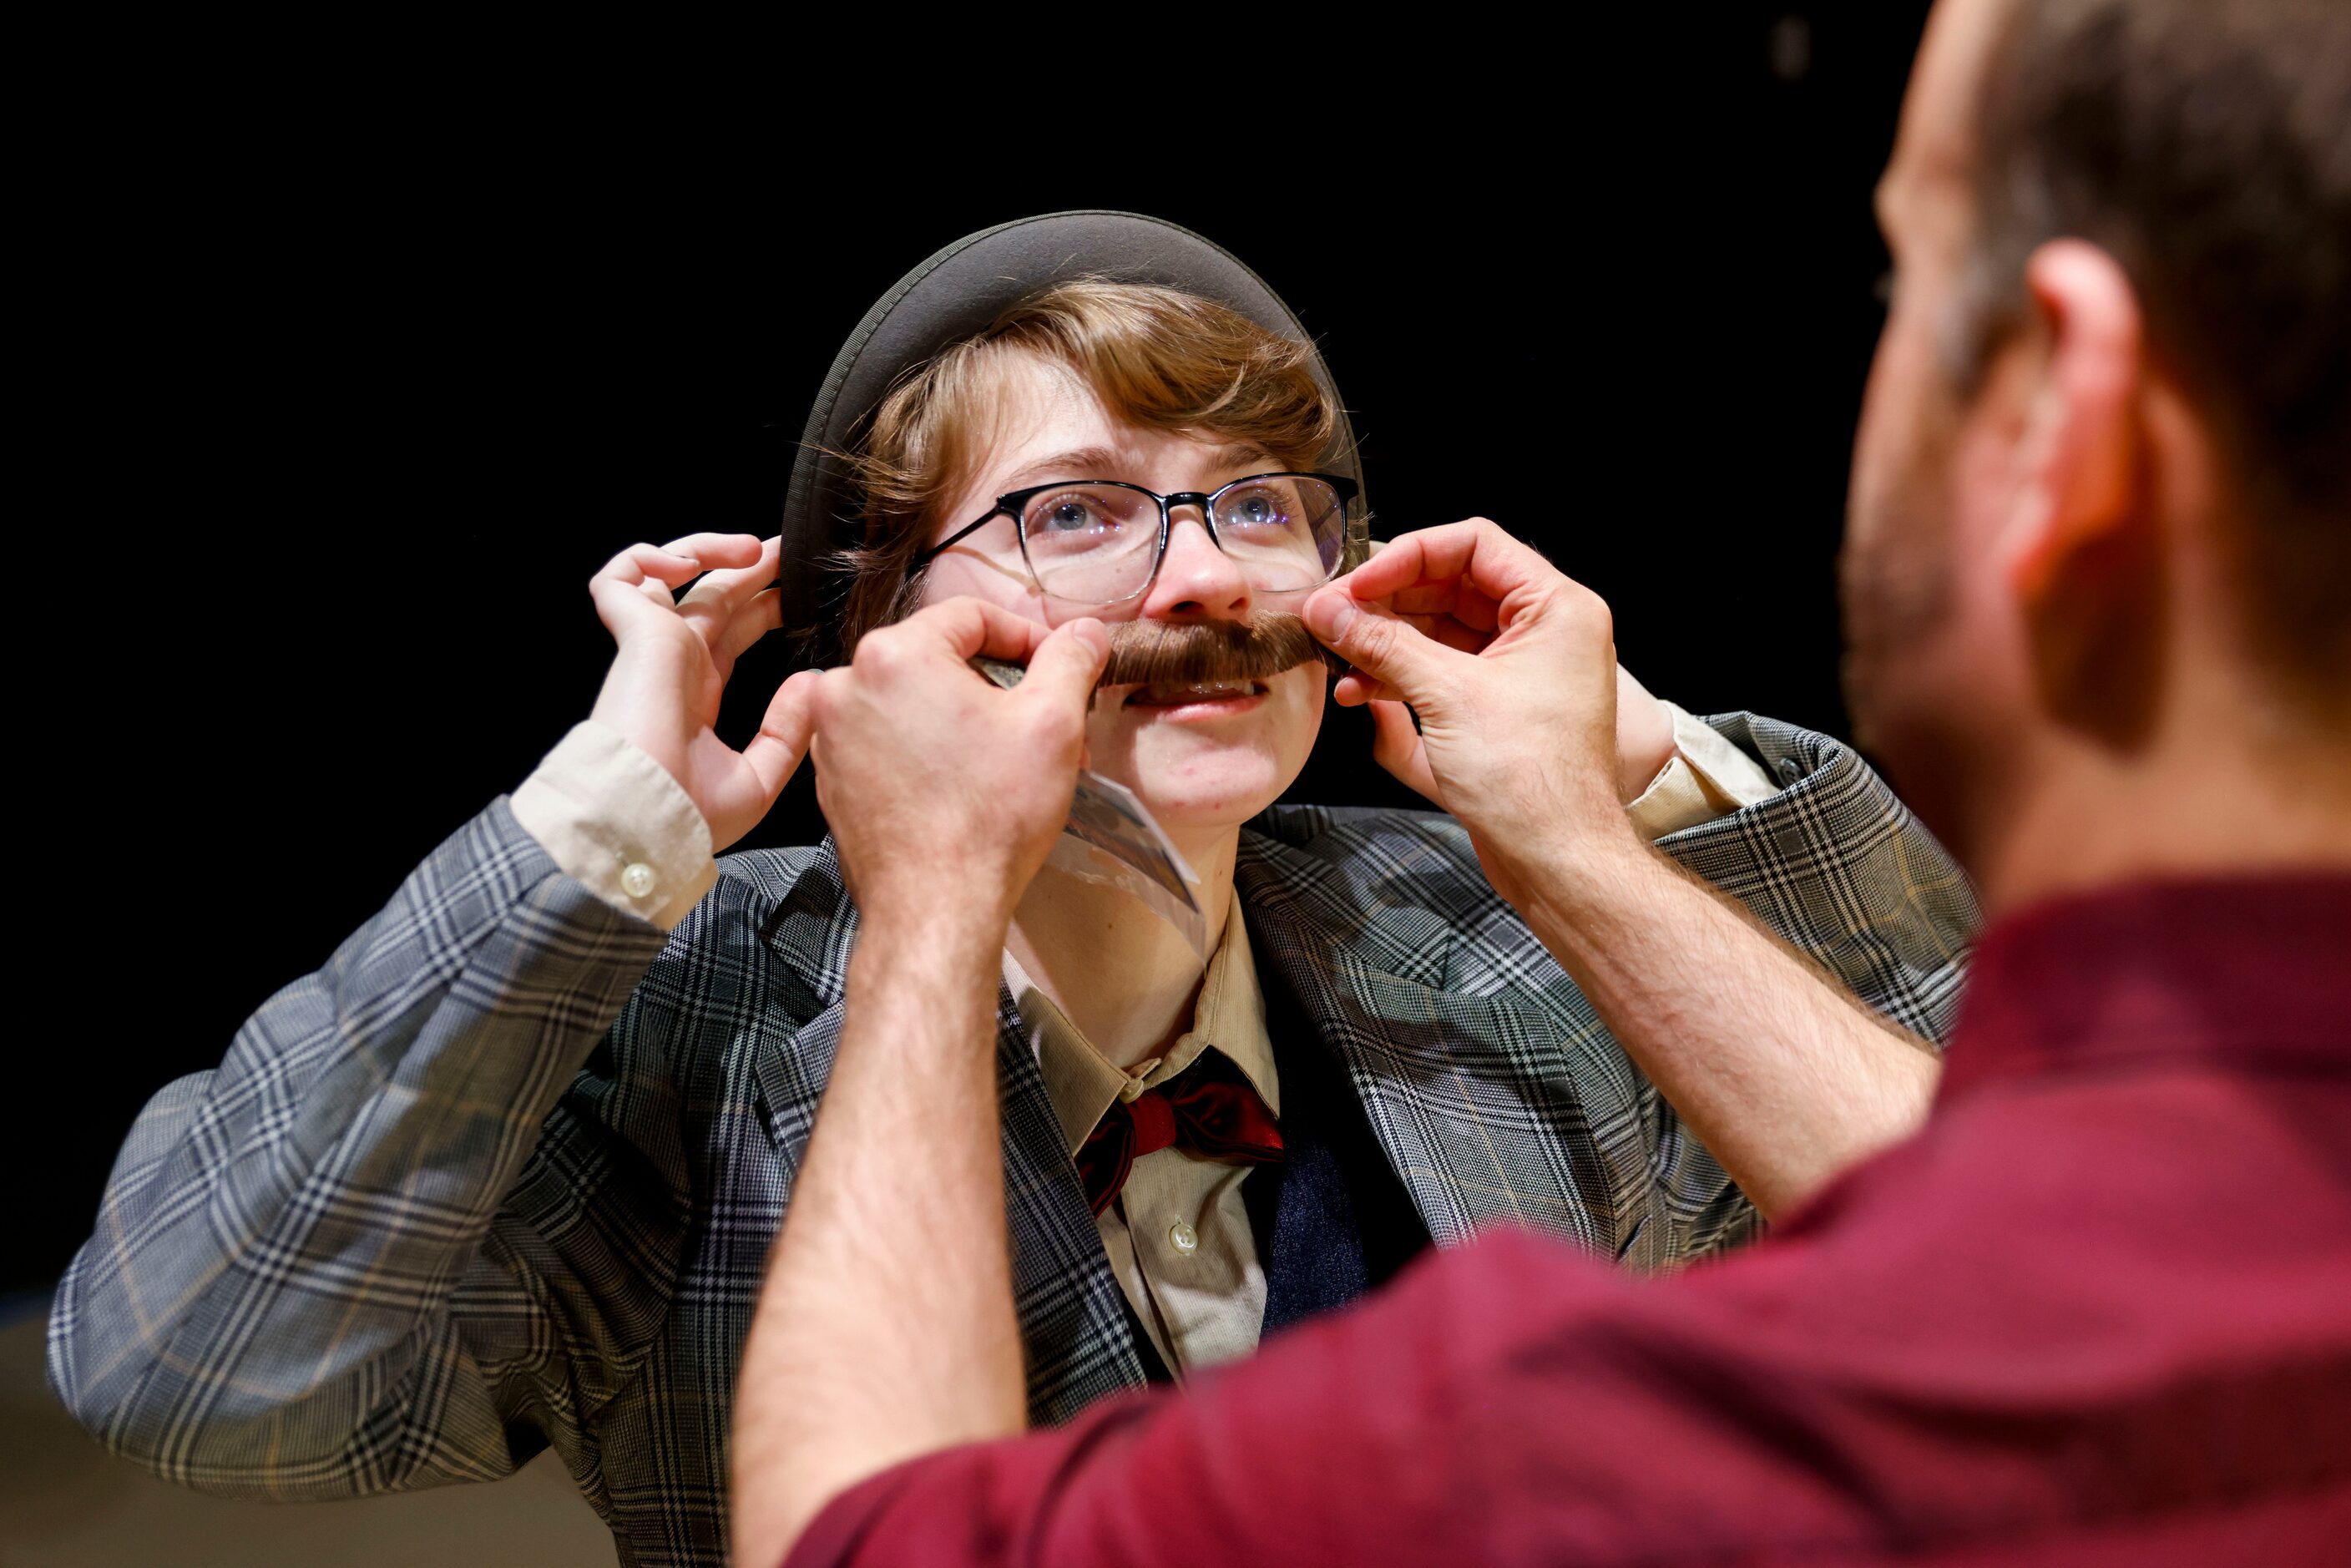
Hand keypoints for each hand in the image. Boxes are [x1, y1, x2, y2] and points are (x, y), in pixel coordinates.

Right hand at [586, 533, 821, 851]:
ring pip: (668, 573)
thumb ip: (787, 731)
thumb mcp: (759, 778)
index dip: (764, 607)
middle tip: (791, 550)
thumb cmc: (691, 815)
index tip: (800, 592)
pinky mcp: (633, 634)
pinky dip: (650, 557)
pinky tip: (692, 564)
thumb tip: (812, 681)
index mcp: (699, 694)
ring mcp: (651, 646)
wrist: (647, 819)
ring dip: (710, 549)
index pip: (733, 633)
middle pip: (712, 596)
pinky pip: (621, 576)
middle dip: (751, 568)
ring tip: (755, 548)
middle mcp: (675, 664)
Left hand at [807, 599, 1108, 932]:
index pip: (971, 615)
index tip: (1056, 665)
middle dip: (996, 685)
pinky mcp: (831, 779)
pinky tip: (963, 786)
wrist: (935, 908)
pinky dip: (925, 751)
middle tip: (1040, 723)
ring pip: (912, 701)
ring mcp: (830, 735)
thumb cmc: (989, 819)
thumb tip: (1084, 632)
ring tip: (1006, 761)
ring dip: (961, 719)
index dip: (1026, 636)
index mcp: (895, 654)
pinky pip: (887, 742)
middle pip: (938, 658)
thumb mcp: (1052, 723)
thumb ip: (1069, 660)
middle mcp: (846, 685)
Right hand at [1301, 519, 1676, 904]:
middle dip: (1388, 601)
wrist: (1557, 859)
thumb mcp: (1444, 697)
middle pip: (1452, 585)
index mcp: (1556, 608)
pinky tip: (1362, 690)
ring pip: (1442, 630)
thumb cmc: (1532, 782)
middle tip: (1334, 614)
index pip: (1474, 543)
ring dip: (1388, 641)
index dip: (1409, 554)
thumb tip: (1331, 610)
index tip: (1359, 580)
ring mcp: (1523, 670)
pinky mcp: (1500, 707)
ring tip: (1339, 655)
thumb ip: (1382, 644)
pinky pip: (1445, 671)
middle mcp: (1545, 631)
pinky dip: (1403, 675)